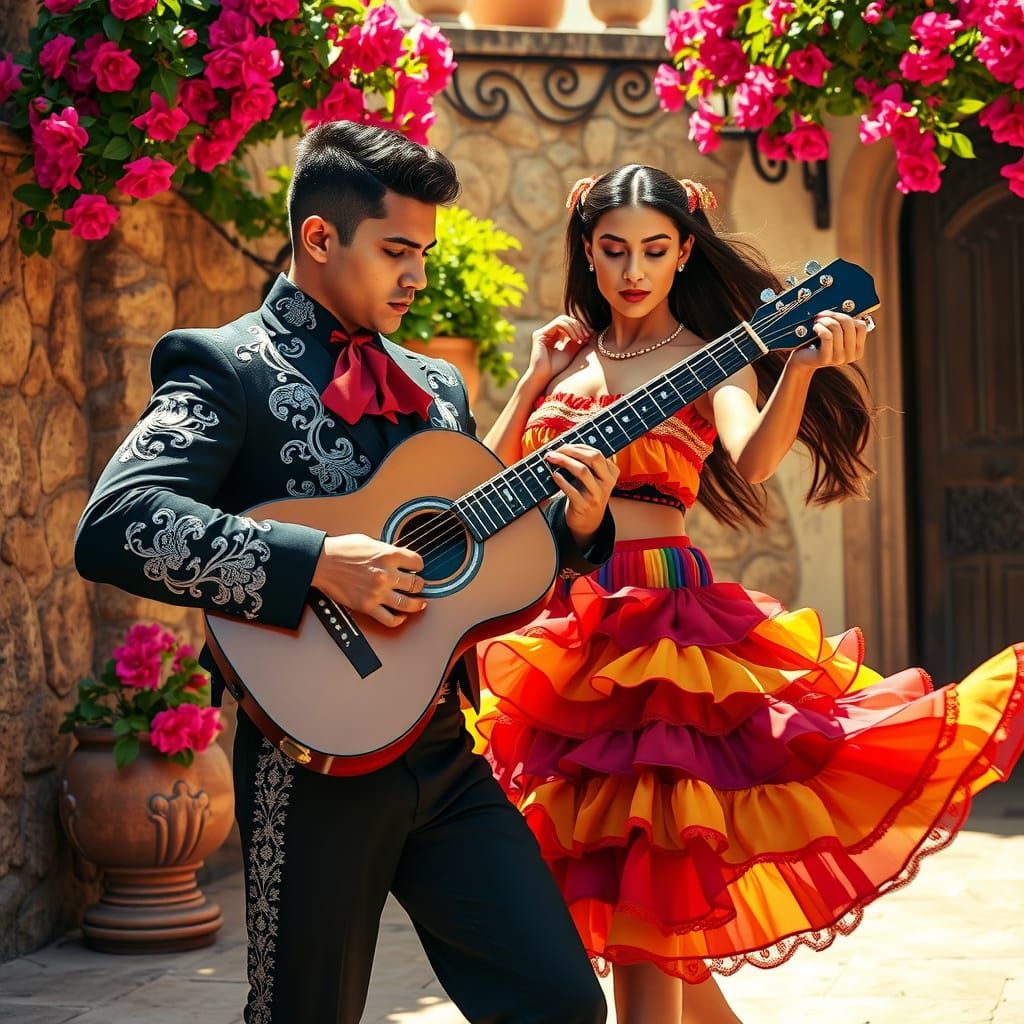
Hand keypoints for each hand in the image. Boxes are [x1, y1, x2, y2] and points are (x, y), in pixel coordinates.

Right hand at [311, 534, 425, 628]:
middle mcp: (385, 574)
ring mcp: (377, 592)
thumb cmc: (341, 550)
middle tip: (418, 585)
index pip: (418, 562)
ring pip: (408, 604)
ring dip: (417, 604)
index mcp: (388, 555)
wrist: (321, 562)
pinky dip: (399, 620)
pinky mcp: (367, 606)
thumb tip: (398, 557)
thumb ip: (386, 551)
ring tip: (419, 603)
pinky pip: (390, 619)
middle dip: (420, 584)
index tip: (417, 568)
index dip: (419, 565)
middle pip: (416, 584)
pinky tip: (401, 616)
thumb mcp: (369, 542)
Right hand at [526, 315, 591, 387]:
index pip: (568, 324)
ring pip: (562, 319)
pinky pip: (558, 324)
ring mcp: (542, 333)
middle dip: (578, 326)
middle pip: (566, 319)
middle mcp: (547, 333)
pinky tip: (574, 339)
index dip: (580, 327)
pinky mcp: (539, 335)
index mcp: (553, 336)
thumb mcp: (571, 351)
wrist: (545, 378)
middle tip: (586, 336)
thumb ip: (577, 340)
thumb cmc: (557, 368)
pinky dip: (569, 329)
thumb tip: (589, 330)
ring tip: (581, 338)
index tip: (588, 337)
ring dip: (574, 327)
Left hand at [545, 444, 618, 546]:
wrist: (588, 521)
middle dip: (572, 451)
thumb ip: (585, 463)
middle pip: (593, 458)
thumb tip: (562, 446)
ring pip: (582, 471)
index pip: (596, 452)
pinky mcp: (584, 506)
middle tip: (556, 451)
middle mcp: (607, 483)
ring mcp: (597, 495)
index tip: (563, 445)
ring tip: (551, 459)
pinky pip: (571, 490)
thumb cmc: (586, 493)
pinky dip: (561, 480)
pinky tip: (554, 475)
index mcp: (611, 473)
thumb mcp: (593, 478)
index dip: (577, 447)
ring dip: (564, 461)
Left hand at [789, 311, 867, 370]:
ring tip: (817, 321)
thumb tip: (848, 305)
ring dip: (825, 321)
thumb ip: (845, 324)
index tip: (835, 315)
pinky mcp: (825, 359)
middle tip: (822, 315)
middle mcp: (850, 357)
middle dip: (835, 316)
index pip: (861, 326)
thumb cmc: (818, 342)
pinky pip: (827, 336)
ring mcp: (838, 359)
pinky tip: (815, 327)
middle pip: (849, 325)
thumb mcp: (836, 333)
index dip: (848, 316)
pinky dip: (820, 327)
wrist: (802, 358)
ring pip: (837, 329)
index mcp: (857, 350)